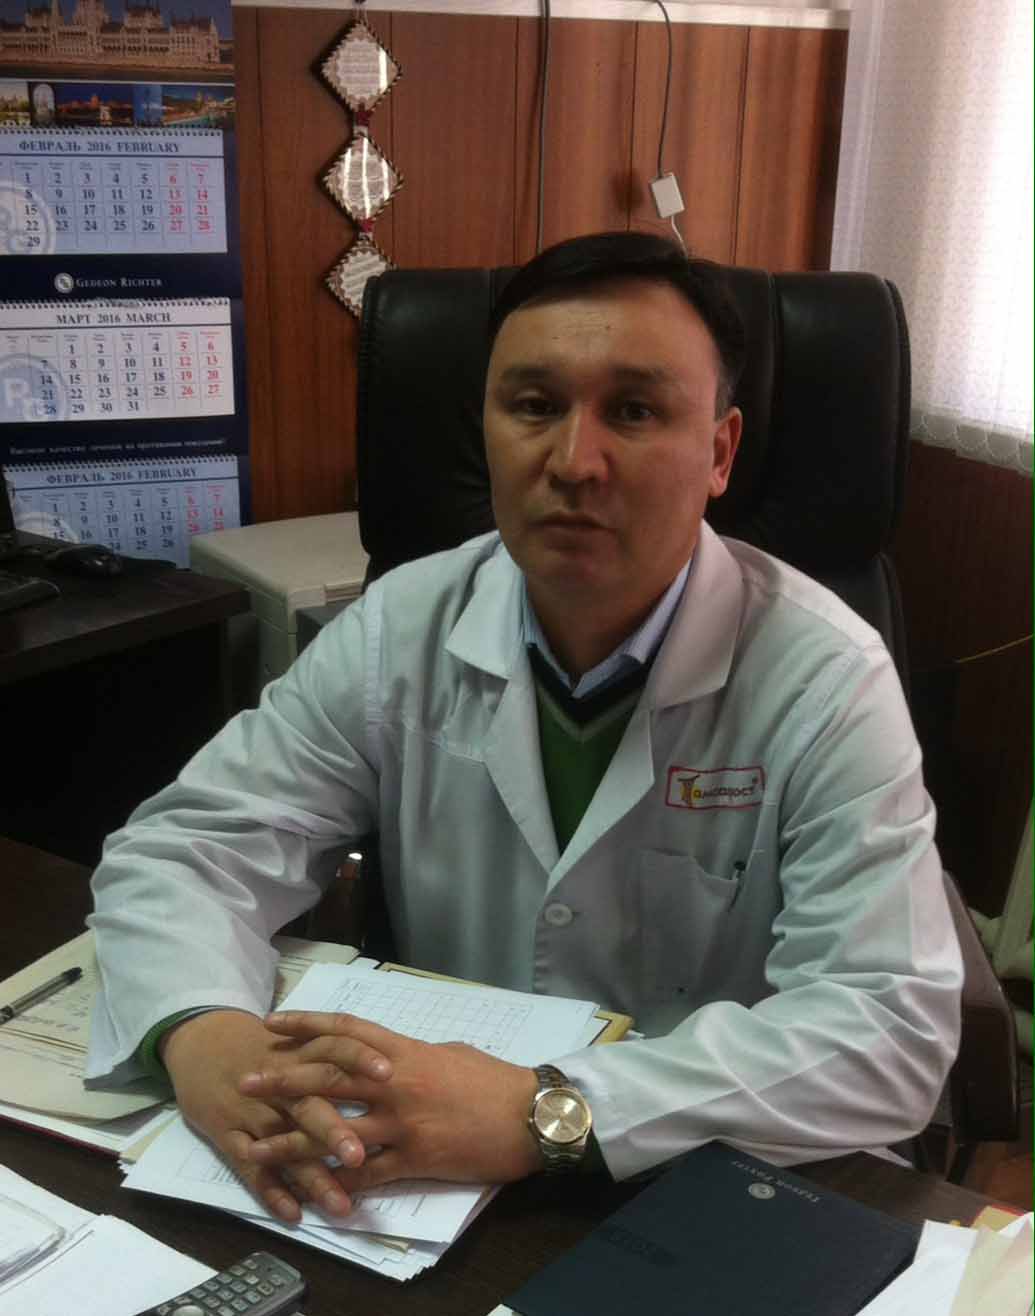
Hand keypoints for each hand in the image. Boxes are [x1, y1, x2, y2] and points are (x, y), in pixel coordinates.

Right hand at [159, 1009, 391, 1221]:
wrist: (202, 1041)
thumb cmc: (262, 1045)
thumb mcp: (298, 1040)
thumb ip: (335, 1054)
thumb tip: (394, 1066)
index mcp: (299, 1053)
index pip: (334, 1050)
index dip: (360, 1059)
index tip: (390, 1074)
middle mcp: (278, 1084)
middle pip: (308, 1105)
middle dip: (334, 1132)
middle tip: (361, 1156)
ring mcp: (252, 1111)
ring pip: (283, 1145)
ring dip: (312, 1177)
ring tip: (341, 1206)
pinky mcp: (227, 1135)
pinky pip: (250, 1169)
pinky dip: (271, 1192)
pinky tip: (293, 1215)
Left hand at [238, 1010, 541, 1191]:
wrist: (528, 1114)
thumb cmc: (493, 1080)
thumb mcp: (450, 1052)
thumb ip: (412, 1055)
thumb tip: (390, 1058)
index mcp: (404, 1051)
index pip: (345, 1031)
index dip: (307, 1024)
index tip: (274, 1023)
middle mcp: (395, 1082)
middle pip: (327, 1078)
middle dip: (283, 1081)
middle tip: (246, 1082)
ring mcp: (402, 1122)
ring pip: (334, 1131)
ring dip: (291, 1141)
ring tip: (257, 1146)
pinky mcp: (414, 1158)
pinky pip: (366, 1173)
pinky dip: (336, 1182)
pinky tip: (311, 1190)